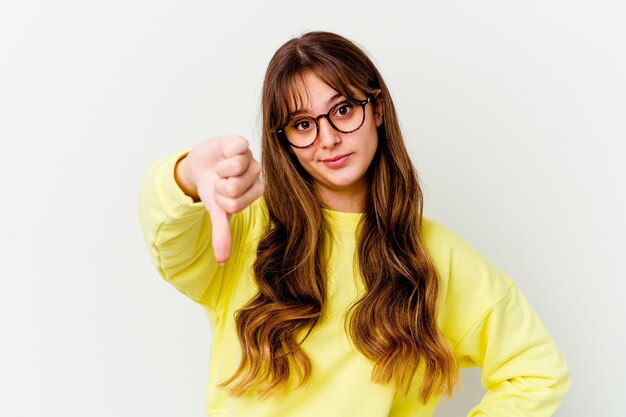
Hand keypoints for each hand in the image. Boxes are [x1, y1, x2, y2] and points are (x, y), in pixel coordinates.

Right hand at [175, 136, 262, 263]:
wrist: (201, 166)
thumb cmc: (213, 189)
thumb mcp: (217, 211)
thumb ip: (222, 233)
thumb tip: (221, 261)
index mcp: (256, 192)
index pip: (235, 204)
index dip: (219, 199)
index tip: (219, 194)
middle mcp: (257, 174)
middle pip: (235, 187)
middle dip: (218, 185)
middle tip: (219, 180)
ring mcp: (249, 157)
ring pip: (235, 167)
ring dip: (219, 170)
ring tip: (220, 168)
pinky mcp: (240, 142)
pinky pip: (237, 148)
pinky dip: (224, 152)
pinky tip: (224, 153)